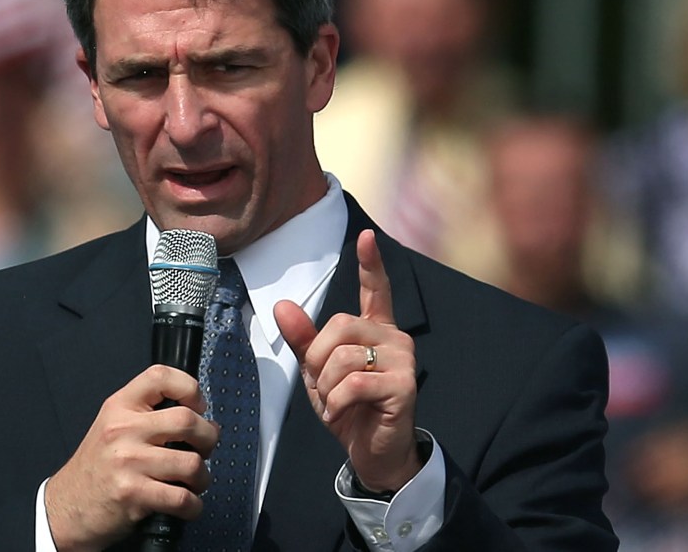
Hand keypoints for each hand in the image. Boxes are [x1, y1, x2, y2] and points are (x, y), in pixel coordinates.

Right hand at [44, 364, 219, 551]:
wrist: (66, 508)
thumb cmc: (96, 467)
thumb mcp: (112, 425)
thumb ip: (148, 414)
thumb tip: (201, 418)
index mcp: (119, 406)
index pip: (160, 376)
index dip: (189, 387)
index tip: (198, 406)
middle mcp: (123, 429)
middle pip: (186, 421)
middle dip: (208, 438)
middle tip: (205, 448)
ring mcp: (128, 462)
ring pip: (191, 463)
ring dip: (203, 477)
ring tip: (195, 481)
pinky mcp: (133, 494)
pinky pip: (182, 498)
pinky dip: (194, 506)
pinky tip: (189, 505)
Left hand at [274, 229, 421, 492]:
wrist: (372, 452)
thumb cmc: (348, 407)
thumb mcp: (318, 371)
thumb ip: (303, 339)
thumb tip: (282, 304)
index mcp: (375, 328)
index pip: (375, 289)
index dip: (370, 263)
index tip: (367, 236)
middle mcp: (394, 337)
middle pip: (340, 325)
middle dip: (317, 357)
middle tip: (321, 384)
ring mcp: (403, 360)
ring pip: (344, 356)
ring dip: (326, 386)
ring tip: (335, 403)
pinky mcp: (405, 385)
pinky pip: (354, 383)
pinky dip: (337, 402)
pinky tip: (341, 413)